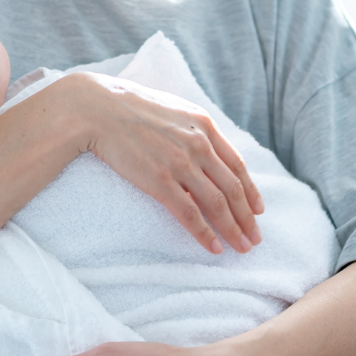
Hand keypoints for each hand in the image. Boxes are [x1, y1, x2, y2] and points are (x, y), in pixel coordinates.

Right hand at [67, 73, 263, 253]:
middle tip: (255, 238)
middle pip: (233, 188)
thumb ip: (193, 129)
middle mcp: (199, 145)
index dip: (250, 191)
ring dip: (233, 229)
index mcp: (204, 126)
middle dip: (247, 218)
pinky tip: (213, 247)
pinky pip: (190, 214)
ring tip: (242, 248)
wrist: (97, 109)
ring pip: (217, 204)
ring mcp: (180, 164)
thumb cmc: (129, 107)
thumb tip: (204, 148)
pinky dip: (204, 233)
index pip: (237, 165)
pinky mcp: (160, 181)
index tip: (257, 211)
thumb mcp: (173, 110)